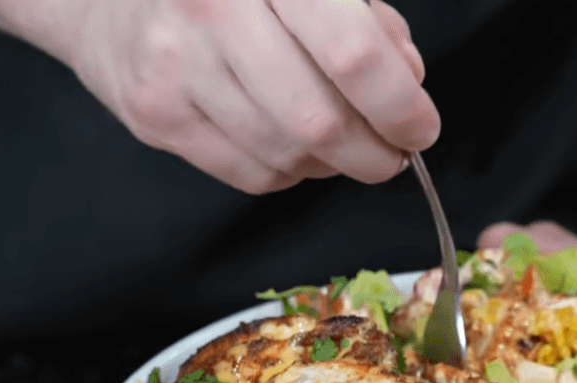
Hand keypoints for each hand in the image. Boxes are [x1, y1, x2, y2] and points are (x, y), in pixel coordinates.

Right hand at [66, 0, 439, 192]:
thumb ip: (366, 19)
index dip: (400, 106)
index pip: (352, 55)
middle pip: (320, 121)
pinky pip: (251, 173)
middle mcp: (213, 12)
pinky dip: (290, 170)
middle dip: (375, 152)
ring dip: (334, 163)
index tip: (420, 126)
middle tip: (393, 152)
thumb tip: (409, 82)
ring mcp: (176, 68)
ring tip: (344, 143)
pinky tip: (294, 144)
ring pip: (288, 155)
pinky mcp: (156, 115)